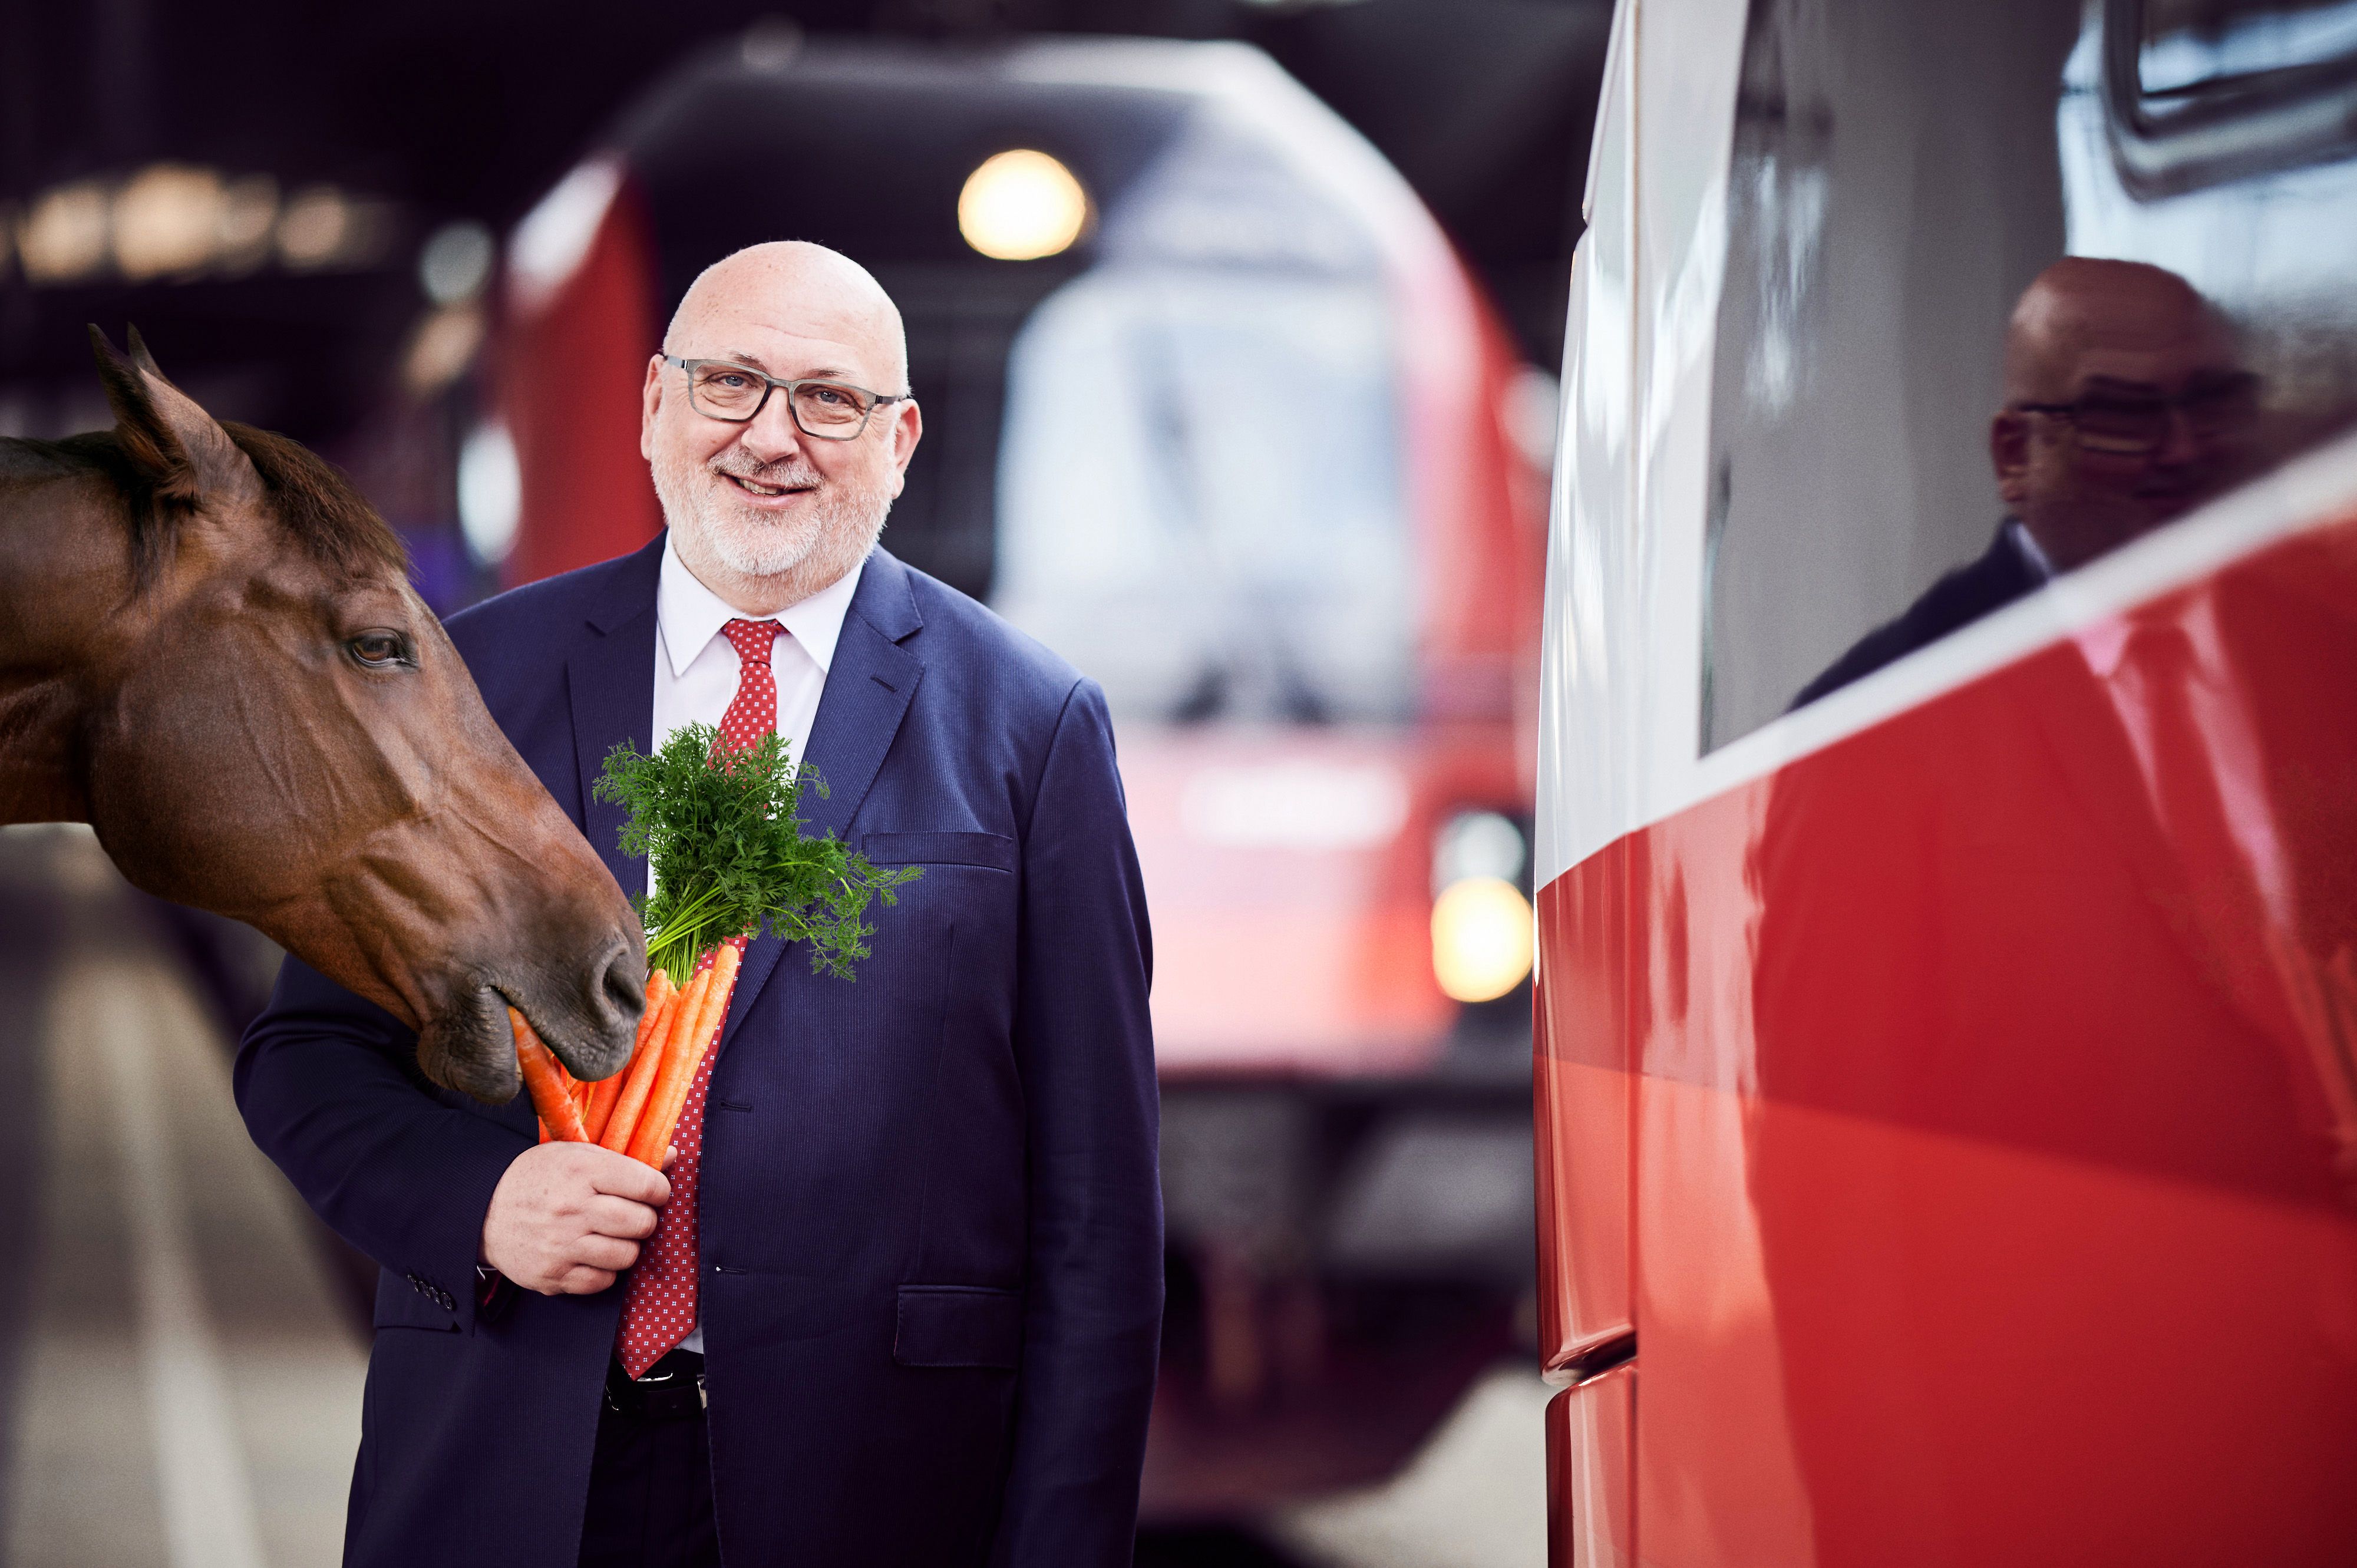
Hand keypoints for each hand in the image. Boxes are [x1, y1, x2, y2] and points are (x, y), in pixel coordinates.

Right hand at [480, 1142, 669, 1295]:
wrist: (483, 1211)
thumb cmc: (537, 1178)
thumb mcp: (575, 1153)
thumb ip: (625, 1155)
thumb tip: (672, 1155)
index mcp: (581, 1171)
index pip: (648, 1186)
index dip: (659, 1190)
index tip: (653, 1192)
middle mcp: (572, 1209)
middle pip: (642, 1223)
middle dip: (644, 1219)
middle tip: (631, 1214)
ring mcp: (561, 1246)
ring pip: (627, 1255)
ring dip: (626, 1246)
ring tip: (611, 1234)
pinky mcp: (553, 1276)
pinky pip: (603, 1281)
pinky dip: (605, 1270)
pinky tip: (592, 1253)